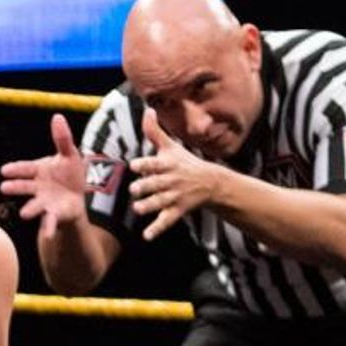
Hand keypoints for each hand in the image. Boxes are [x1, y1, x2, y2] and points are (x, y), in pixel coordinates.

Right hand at [1, 113, 89, 241]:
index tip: (4, 170)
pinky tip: (48, 235)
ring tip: (24, 214)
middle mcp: (38, 188)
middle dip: (16, 187)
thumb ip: (62, 138)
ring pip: (35, 205)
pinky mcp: (54, 215)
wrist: (75, 197)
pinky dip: (48, 228)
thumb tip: (57, 116)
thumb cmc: (68, 174)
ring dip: (30, 209)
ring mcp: (44, 202)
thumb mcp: (69, 154)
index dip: (16, 169)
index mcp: (39, 171)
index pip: (26, 168)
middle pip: (25, 187)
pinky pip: (50, 222)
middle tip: (4, 187)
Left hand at [128, 111, 222, 240]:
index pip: (154, 164)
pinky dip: (157, 229)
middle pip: (156, 184)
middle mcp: (171, 180)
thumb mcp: (171, 147)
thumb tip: (148, 109)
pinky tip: (146, 236)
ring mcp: (175, 196)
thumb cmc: (184, 162)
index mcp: (168, 164)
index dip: (145, 165)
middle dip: (145, 187)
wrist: (211, 183)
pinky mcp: (177, 211)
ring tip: (138, 209)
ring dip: (149, 206)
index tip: (134, 165)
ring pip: (160, 203)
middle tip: (134, 189)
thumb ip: (155, 131)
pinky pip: (166, 221)